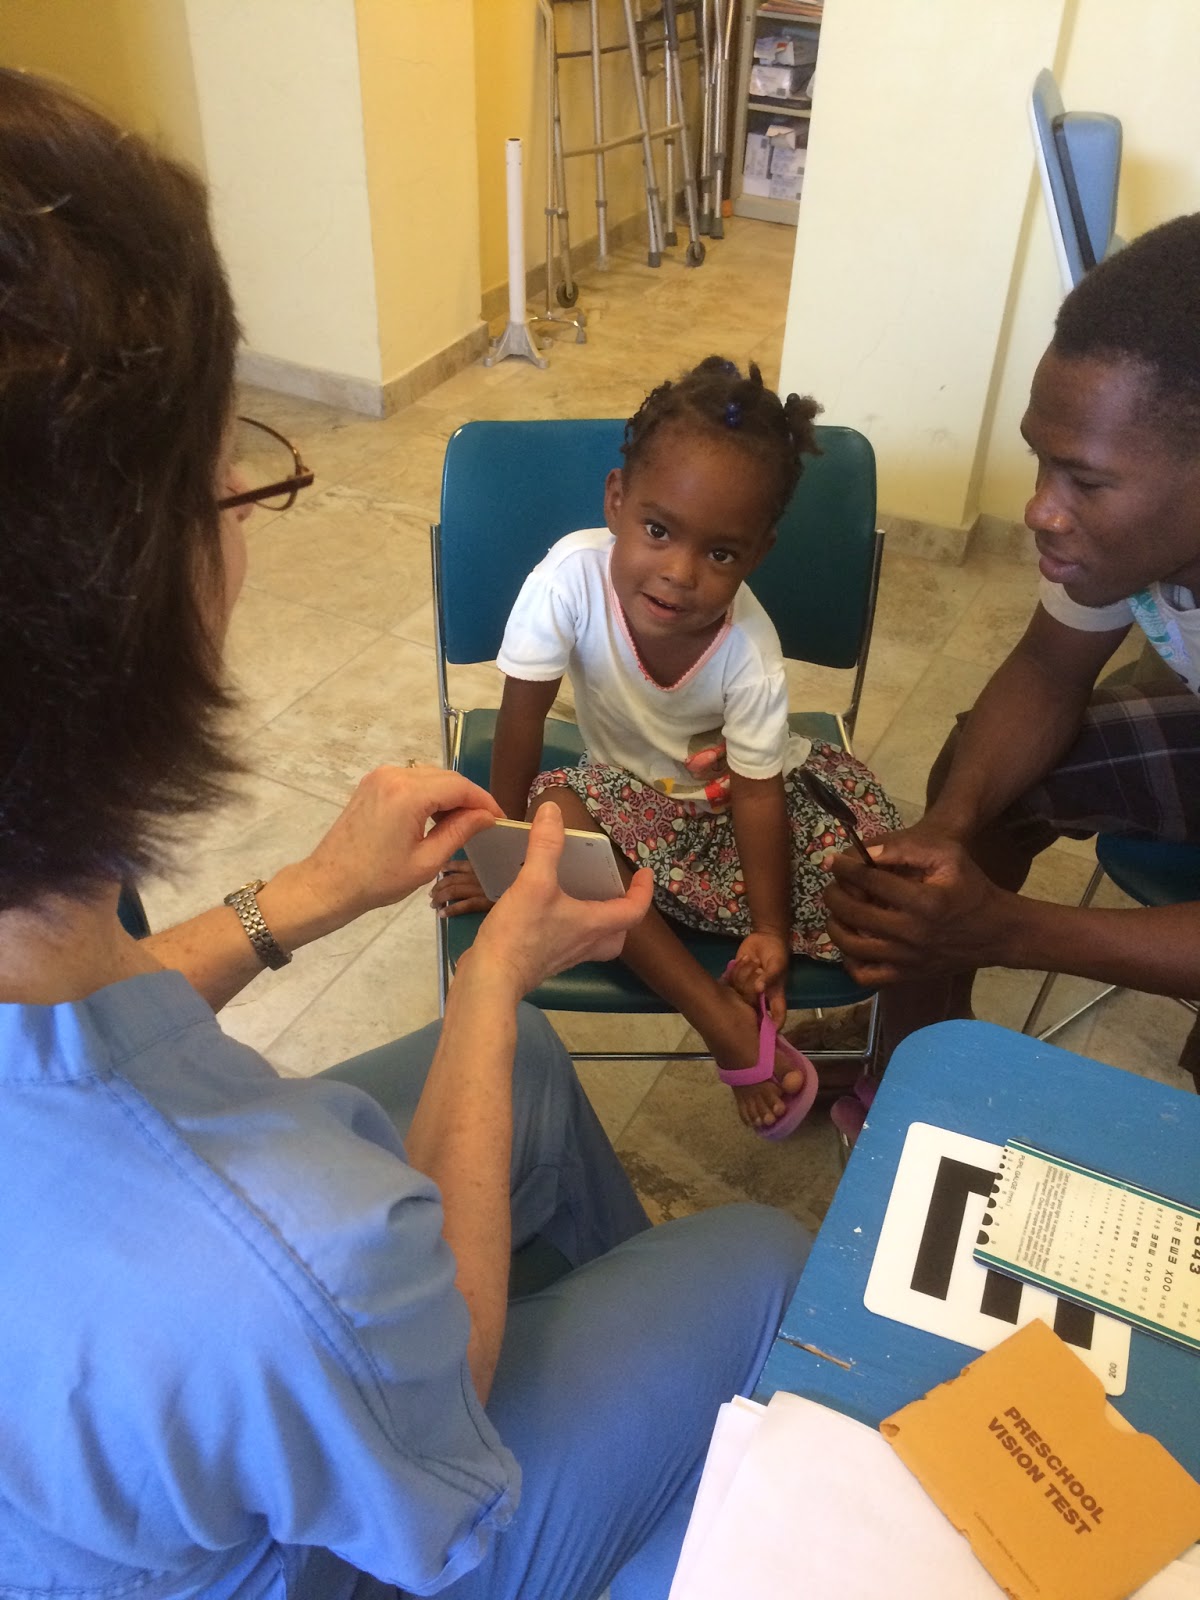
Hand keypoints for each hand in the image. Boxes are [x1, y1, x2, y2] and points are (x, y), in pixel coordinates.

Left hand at [298, 765, 502, 930]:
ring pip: (430, 776)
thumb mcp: (427, 861)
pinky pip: (412, 780)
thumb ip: (460, 832)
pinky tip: (436, 817)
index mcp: (408, 794)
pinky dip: (429, 793)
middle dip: (469, 798)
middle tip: (485, 823)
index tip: (499, 820)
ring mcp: (380, 776)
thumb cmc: (378, 880)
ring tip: (463, 823)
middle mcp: (394, 775)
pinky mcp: (372, 783)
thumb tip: (487, 816)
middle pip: (446, 777)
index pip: (460, 787)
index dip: (484, 802)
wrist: (329, 883)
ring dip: (449, 795)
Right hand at [468, 803, 653, 997]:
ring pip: (595, 942)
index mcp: (593, 925)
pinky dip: (568, 928)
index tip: (645, 873)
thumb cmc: (520, 933)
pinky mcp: (544, 962)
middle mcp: (585, 944)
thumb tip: (553, 811)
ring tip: (582, 899)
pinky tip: (546, 912)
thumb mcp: (534, 882)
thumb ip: (545, 845)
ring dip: (597, 922)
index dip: (644, 891)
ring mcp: (564, 956)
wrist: (491, 979)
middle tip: (614, 893)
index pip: (634, 911)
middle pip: (618, 934)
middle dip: (622, 913)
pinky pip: (569, 944)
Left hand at [726, 929, 789, 1025]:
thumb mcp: (776, 964)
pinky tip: (742, 959)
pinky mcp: (736, 979)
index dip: (773, 1027)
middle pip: (753, 1009)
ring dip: (743, 976)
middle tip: (746, 991)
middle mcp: (760, 995)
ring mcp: (747, 988)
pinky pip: (731, 982)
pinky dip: (735, 970)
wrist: (764, 937)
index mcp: (774, 995)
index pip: (777, 1015)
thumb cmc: (776, 953)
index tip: (765, 1035)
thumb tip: (759, 989)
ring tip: (752, 961)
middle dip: (748, 1002)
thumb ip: (769, 977)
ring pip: (740, 993)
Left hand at [824, 825, 1019, 984]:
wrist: (996, 932)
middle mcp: (912, 933)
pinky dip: (849, 961)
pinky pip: (865, 977)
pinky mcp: (907, 976)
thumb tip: (864, 853)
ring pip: (852, 947)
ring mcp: (908, 959)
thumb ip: (906, 849)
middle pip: (854, 914)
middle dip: (834, 895)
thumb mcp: (949, 856)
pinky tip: (851, 943)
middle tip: (831, 886)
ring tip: (836, 912)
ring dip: (835, 926)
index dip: (846, 868)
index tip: (835, 861)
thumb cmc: (971, 888)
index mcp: (924, 901)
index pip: (870, 881)